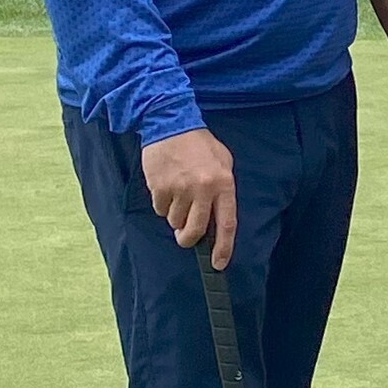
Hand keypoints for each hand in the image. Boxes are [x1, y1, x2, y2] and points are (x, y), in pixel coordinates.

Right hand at [140, 127, 237, 267]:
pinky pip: (160, 210)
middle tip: (185, 237)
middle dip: (189, 239)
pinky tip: (166, 185)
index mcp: (223, 183)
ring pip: (175, 221)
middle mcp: (203, 189)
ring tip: (177, 193)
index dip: (223, 248)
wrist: (170, 123)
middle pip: (196, 230)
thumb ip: (222, 189)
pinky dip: (162, 204)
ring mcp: (180, 189)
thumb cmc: (200, 144)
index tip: (218, 264)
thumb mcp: (223, 162)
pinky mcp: (160, 188)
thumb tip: (217, 219)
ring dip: (175, 215)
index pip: (227, 223)